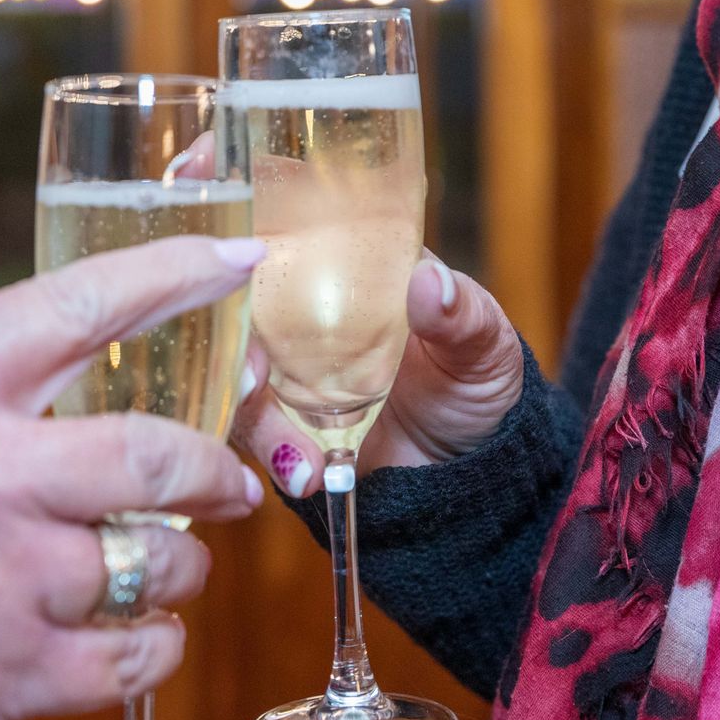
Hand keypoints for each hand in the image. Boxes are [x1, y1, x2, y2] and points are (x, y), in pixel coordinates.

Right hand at [0, 235, 267, 719]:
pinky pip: (136, 655)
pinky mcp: (2, 677)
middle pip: (154, 453)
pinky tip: (134, 631)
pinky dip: (155, 643)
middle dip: (215, 471)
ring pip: (158, 564)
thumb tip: (121, 367)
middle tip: (230, 482)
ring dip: (176, 567)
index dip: (175, 270)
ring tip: (152, 567)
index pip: (81, 306)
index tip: (238, 256)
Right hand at [234, 251, 522, 496]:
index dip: (252, 252)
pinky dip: (270, 455)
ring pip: (239, 375)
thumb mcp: (484, 349)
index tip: (242, 278)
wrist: (468, 480)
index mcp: (355, 272)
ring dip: (257, 416)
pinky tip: (304, 475)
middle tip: (258, 386)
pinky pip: (250, 430)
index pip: (288, 239)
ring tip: (302, 458)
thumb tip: (429, 280)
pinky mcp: (282, 425)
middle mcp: (308, 314)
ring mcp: (289, 370)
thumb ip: (463, 315)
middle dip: (235, 344)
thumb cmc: (479, 391)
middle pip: (241, 308)